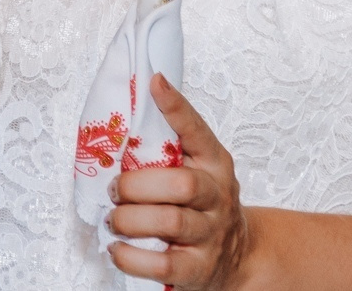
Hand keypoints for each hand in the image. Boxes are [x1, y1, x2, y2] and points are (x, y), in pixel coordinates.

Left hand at [109, 75, 255, 287]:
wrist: (238, 257)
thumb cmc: (202, 205)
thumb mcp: (195, 168)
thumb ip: (166, 145)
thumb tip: (122, 112)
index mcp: (213, 163)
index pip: (197, 130)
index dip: (176, 107)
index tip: (154, 82)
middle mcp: (217, 196)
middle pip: (181, 183)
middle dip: (135, 185)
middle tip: (114, 189)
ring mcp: (210, 234)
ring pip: (170, 221)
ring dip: (129, 219)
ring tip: (113, 219)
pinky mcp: (198, 269)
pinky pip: (163, 265)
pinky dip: (131, 257)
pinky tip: (117, 248)